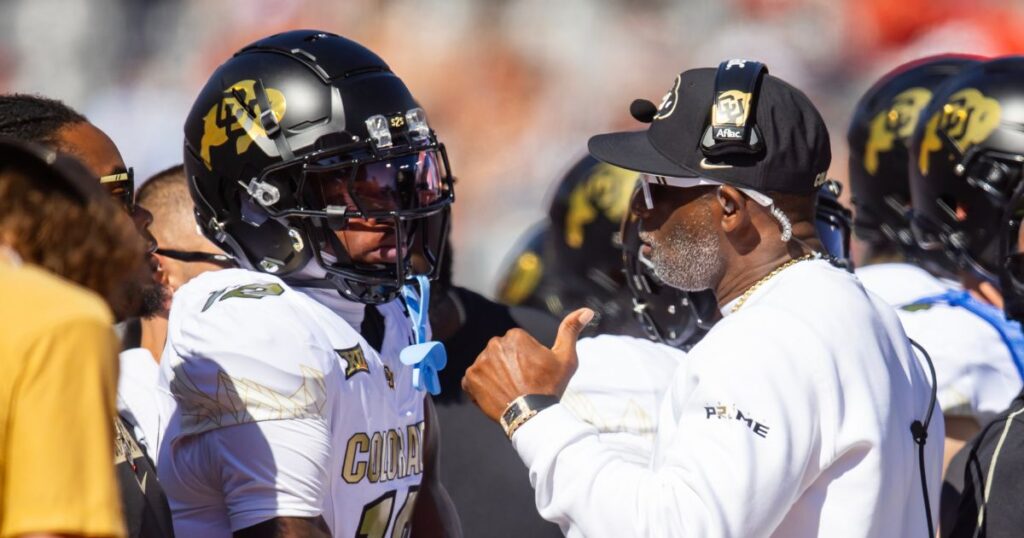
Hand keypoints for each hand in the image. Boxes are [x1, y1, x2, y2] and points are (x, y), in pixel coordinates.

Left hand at [461, 308, 593, 421]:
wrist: (532, 417)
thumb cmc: (550, 387)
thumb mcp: (566, 357)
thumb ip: (571, 329)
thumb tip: (587, 310)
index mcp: (515, 336)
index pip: (517, 344)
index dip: (527, 360)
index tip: (533, 373)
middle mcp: (494, 345)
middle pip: (501, 354)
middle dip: (509, 365)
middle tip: (522, 383)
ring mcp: (479, 363)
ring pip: (488, 366)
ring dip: (496, 376)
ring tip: (511, 391)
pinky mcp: (469, 380)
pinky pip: (473, 380)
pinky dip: (482, 387)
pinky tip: (497, 395)